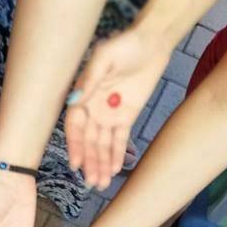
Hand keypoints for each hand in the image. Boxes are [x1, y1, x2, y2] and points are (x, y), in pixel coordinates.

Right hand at [66, 28, 169, 188]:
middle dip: (90, 162)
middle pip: (89, 142)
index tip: (76, 163)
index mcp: (83, 96)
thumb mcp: (105, 57)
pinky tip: (114, 171)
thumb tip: (74, 101)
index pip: (74, 127)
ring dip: (101, 164)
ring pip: (102, 145)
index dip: (75, 146)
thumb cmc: (126, 44)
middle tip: (91, 181)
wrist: (153, 42)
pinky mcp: (125, 117)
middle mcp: (93, 109)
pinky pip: (119, 140)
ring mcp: (109, 115)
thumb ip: (89, 79)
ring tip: (101, 184)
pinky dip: (117, 155)